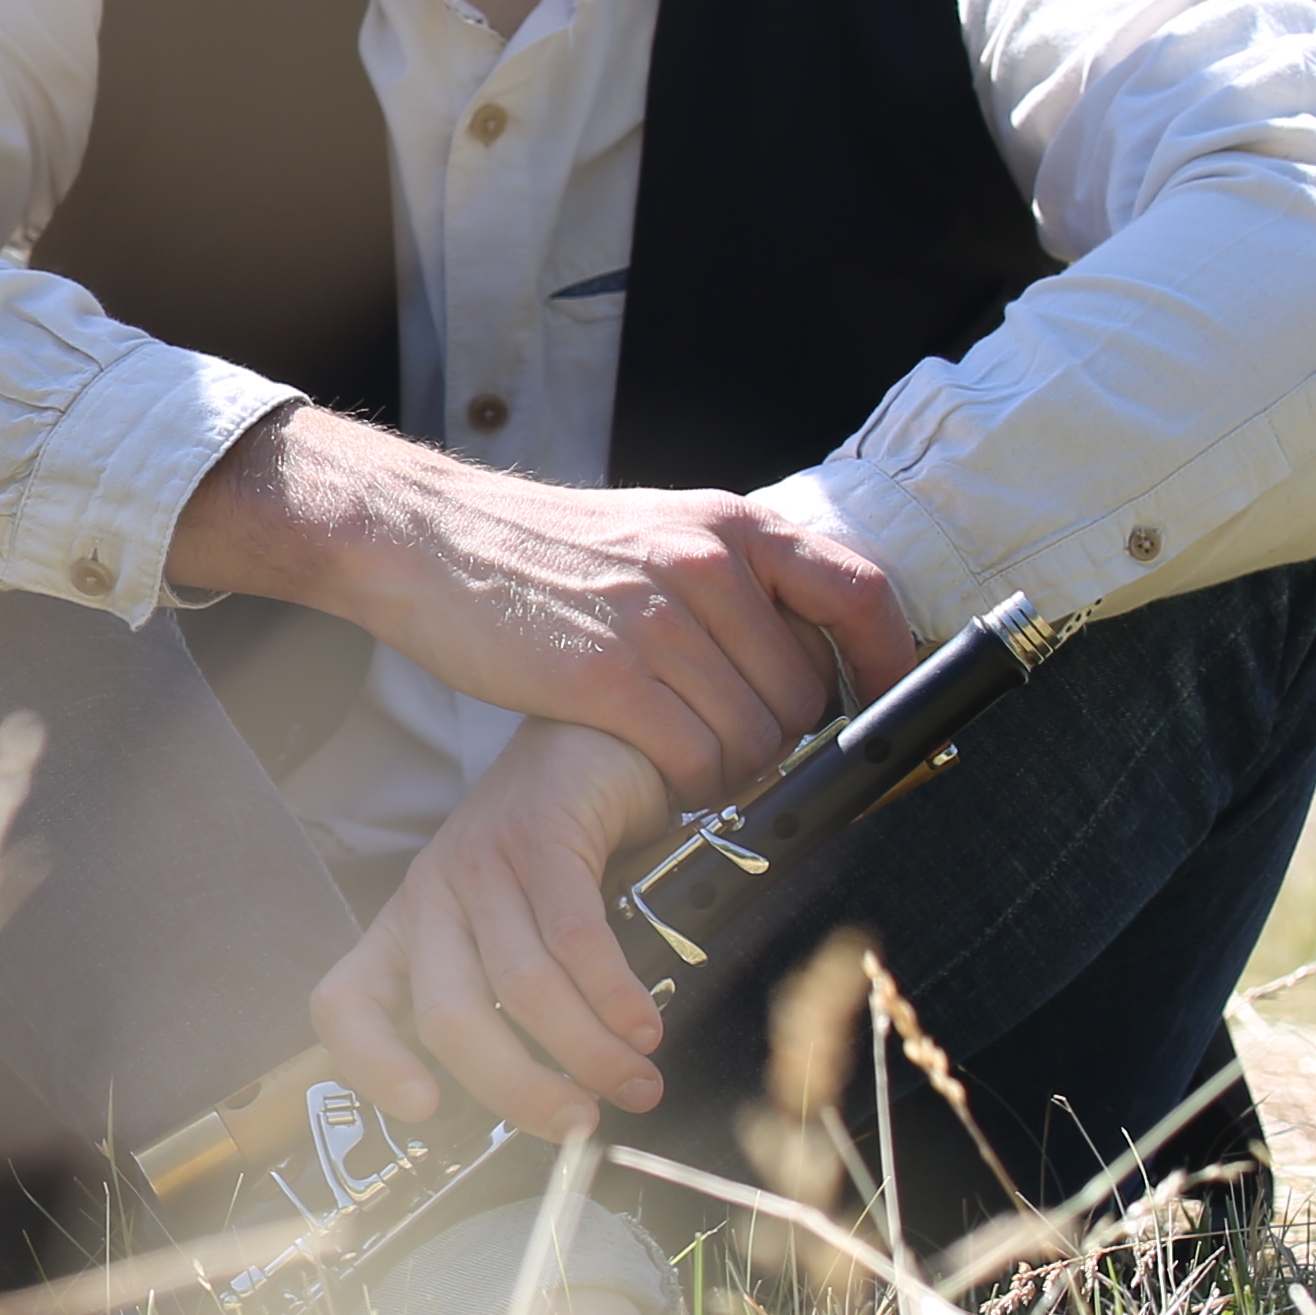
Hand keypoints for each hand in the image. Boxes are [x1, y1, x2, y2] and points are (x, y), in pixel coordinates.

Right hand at [176, 411, 913, 801]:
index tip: (881, 705)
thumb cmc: (539, 552)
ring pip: (756, 739)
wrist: (429, 542)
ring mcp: (659, 622)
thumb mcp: (652, 530)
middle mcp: (708, 566)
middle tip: (740, 754)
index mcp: (729, 525)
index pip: (860, 592)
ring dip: (732, 775)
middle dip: (784, 741)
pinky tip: (655, 779)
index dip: (886, 661)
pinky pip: (694, 762)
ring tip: (689, 768)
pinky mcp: (607, 678)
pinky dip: (686, 789)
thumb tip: (802, 645)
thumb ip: (729, 574)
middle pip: (806, 692)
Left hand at [312, 718, 676, 1144]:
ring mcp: (481, 863)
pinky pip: (573, 937)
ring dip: (586, 1052)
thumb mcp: (507, 927)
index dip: (368, 1063)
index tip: (423, 1109)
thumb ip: (509, 1003)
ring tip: (634, 1084)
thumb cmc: (556, 850)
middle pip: (448, 1017)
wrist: (595, 738)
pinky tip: (641, 1026)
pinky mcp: (541, 836)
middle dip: (517, 1089)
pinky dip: (612, 996)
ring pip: (521, 986)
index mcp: (408, 930)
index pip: (344, 1002)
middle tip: (576, 1125)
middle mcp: (432, 898)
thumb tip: (561, 1101)